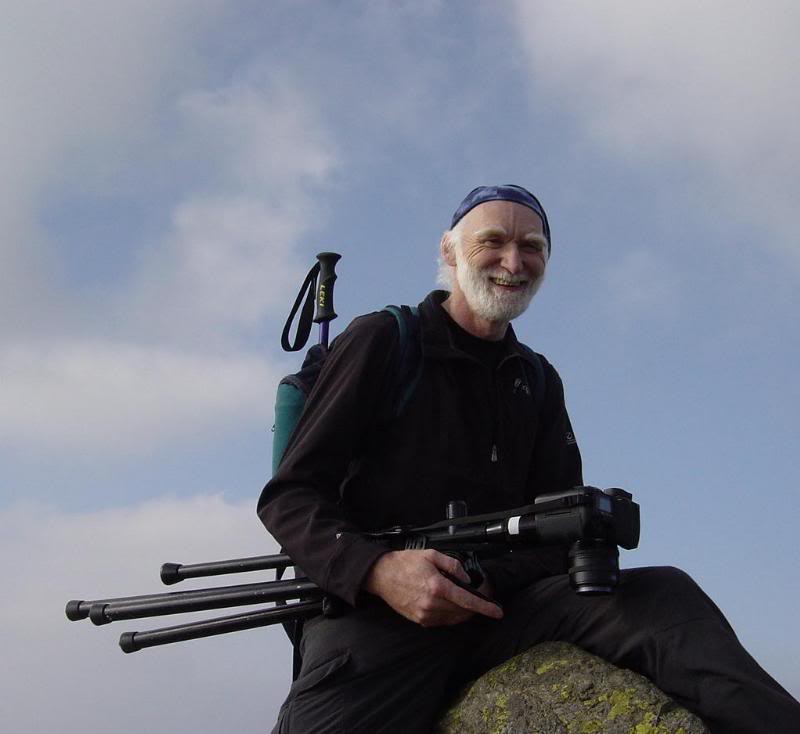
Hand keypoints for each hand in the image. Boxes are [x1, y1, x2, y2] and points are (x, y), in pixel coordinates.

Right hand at [364, 549, 503, 626]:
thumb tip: (466, 578)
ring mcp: (425, 615)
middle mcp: (432, 604)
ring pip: (454, 619)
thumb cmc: (404, 563)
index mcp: (437, 587)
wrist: (381, 575)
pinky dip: (451, 615)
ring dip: (463, 612)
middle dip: (476, 607)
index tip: (497, 612)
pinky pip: (443, 621)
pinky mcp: (420, 620)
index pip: (467, 601)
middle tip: (481, 596)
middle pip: (463, 612)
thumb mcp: (431, 555)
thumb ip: (452, 565)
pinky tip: (450, 604)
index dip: (485, 607)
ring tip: (464, 599)